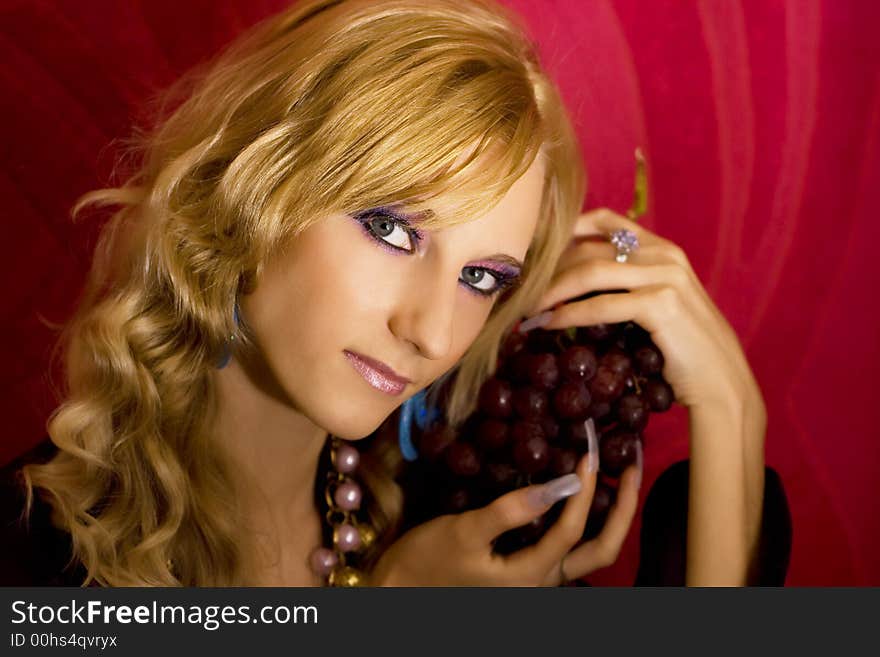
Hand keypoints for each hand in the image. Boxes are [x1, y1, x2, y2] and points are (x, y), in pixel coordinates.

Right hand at [370, 454, 640, 585]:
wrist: (402, 587)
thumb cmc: (429, 560)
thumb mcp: (465, 531)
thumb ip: (513, 509)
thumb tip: (566, 483)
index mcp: (531, 576)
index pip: (572, 530)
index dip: (585, 489)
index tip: (588, 449)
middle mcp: (545, 581)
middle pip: (603, 549)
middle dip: (623, 506)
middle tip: (631, 463)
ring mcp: (539, 576)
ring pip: (592, 550)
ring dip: (610, 512)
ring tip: (618, 473)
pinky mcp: (528, 567)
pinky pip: (570, 544)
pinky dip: (586, 516)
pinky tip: (581, 488)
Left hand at [529, 208, 762, 413]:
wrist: (720, 383)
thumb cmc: (683, 349)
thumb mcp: (656, 304)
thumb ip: (625, 284)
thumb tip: (570, 281)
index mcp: (662, 248)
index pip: (605, 219)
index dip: (566, 231)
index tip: (535, 252)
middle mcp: (665, 254)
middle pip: (589, 248)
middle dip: (549, 269)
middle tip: (521, 290)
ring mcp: (666, 276)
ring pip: (590, 272)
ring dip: (550, 292)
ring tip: (525, 309)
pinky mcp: (662, 304)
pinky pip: (600, 305)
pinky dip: (567, 315)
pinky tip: (547, 325)